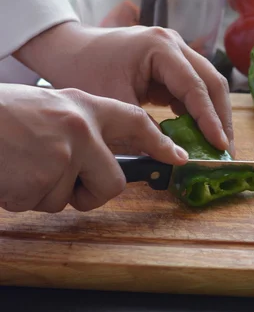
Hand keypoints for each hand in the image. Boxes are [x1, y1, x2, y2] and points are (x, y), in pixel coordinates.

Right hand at [0, 85, 188, 212]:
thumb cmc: (2, 117)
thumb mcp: (47, 109)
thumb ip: (79, 129)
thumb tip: (102, 156)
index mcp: (82, 106)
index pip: (135, 122)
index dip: (160, 143)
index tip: (178, 157)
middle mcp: (80, 129)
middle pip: (113, 183)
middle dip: (91, 193)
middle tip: (60, 181)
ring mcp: (63, 155)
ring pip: (72, 199)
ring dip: (46, 193)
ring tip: (20, 164)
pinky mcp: (41, 180)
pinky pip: (43, 205)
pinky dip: (24, 198)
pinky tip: (9, 173)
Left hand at [15, 17, 234, 155]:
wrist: (68, 50)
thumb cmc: (84, 69)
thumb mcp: (114, 103)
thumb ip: (145, 129)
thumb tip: (173, 156)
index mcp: (161, 47)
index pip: (195, 87)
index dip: (210, 119)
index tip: (220, 145)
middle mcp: (174, 44)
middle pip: (212, 82)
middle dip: (221, 118)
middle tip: (226, 150)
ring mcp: (175, 52)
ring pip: (207, 85)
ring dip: (214, 115)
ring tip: (217, 146)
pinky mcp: (170, 65)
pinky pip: (192, 89)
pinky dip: (198, 112)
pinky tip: (199, 135)